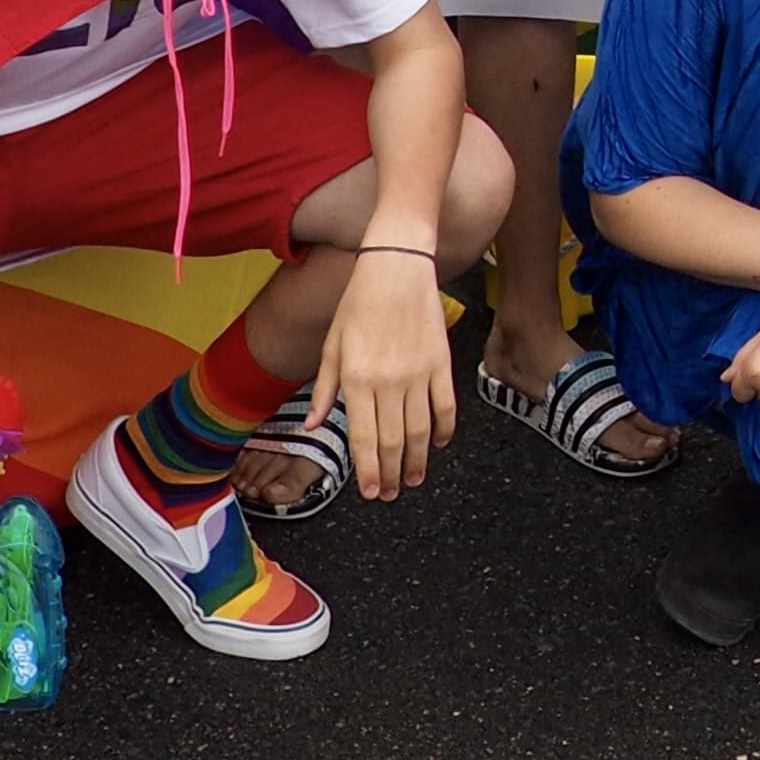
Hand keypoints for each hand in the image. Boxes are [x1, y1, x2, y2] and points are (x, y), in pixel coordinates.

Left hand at [316, 250, 458, 501]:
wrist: (397, 265)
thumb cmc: (359, 302)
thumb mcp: (332, 344)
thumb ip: (326, 388)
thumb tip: (314, 424)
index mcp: (357, 379)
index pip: (364, 438)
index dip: (367, 470)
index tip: (368, 492)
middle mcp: (389, 381)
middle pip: (393, 441)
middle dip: (390, 474)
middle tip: (388, 493)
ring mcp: (418, 373)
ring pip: (420, 430)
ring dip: (416, 460)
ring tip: (412, 480)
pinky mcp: (441, 362)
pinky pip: (446, 405)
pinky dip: (444, 430)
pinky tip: (437, 444)